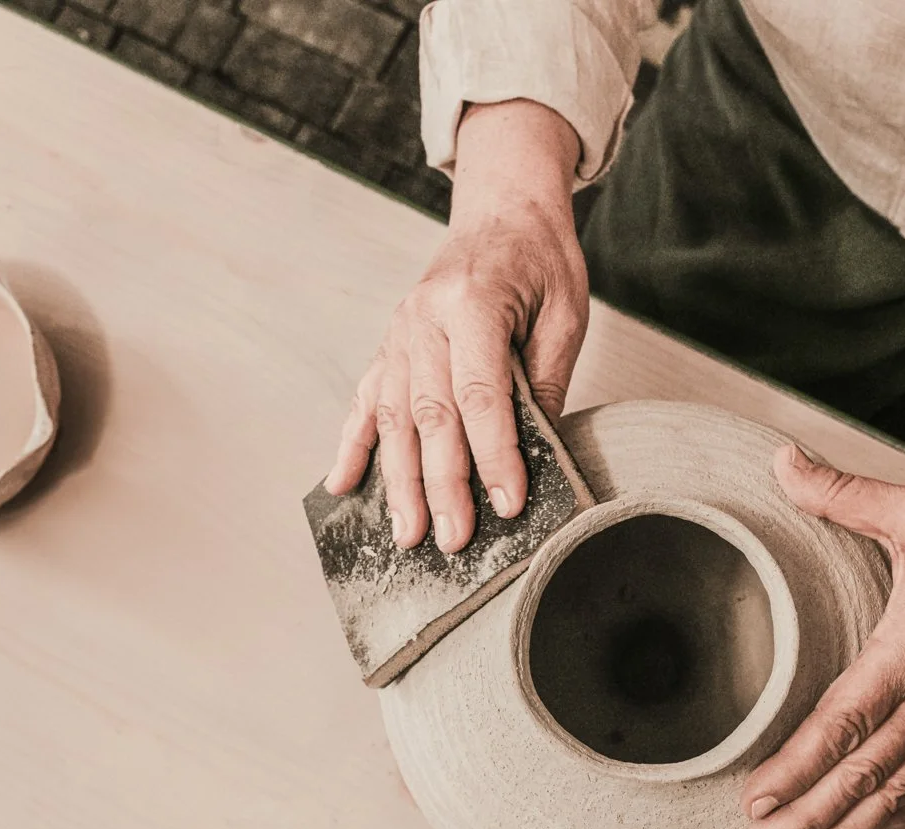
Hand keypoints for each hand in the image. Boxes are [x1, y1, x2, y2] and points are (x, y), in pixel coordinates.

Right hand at [325, 101, 586, 552]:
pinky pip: (366, 401)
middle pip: (431, 415)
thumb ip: (546, 382)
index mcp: (473, 304)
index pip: (482, 394)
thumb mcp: (564, 315)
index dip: (494, 454)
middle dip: (442, 485)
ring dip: (398, 482)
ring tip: (408, 535)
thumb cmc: (540, 262)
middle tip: (456, 540)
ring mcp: (399, 334)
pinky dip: (352, 446)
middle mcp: (424, 319)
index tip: (508, 503)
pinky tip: (340, 487)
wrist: (502, 211)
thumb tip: (537, 457)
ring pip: (395, 418)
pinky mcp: (389, 346)